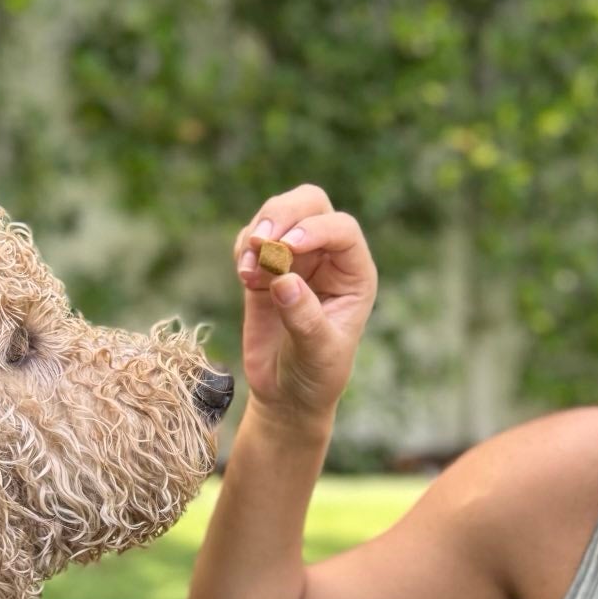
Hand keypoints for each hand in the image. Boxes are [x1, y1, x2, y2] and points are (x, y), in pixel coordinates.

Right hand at [233, 183, 378, 422]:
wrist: (287, 394)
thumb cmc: (315, 376)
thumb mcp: (318, 353)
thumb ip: (305, 318)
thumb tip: (284, 280)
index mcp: (354, 273)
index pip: (342, 230)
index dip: (316, 229)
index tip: (288, 247)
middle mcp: (328, 258)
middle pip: (309, 203)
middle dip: (283, 214)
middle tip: (260, 241)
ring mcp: (295, 259)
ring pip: (277, 214)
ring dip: (258, 232)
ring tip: (247, 270)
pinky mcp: (265, 268)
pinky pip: (251, 240)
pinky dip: (243, 249)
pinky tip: (244, 277)